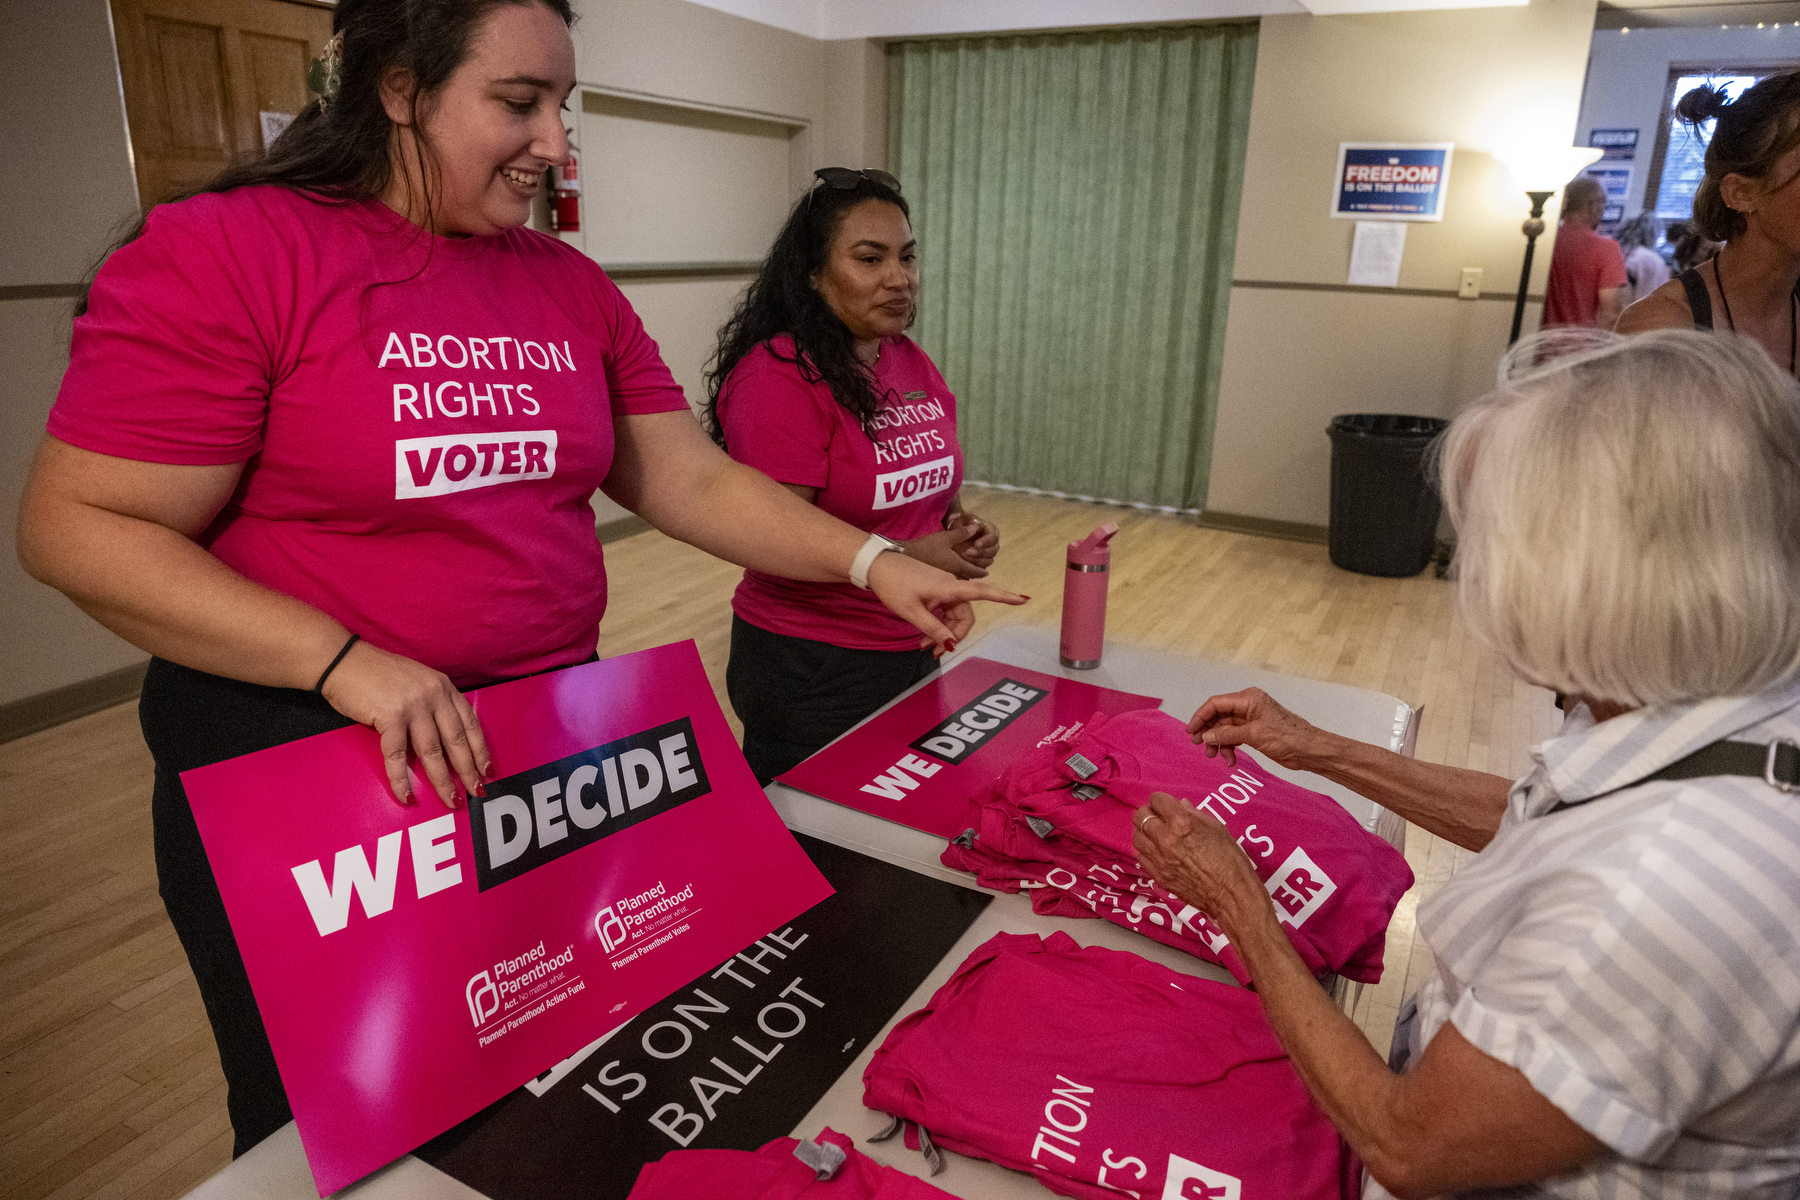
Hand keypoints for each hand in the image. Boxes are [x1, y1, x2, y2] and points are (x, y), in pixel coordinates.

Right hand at [319, 640, 491, 808]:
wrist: (344, 661)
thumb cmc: (378, 674)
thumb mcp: (418, 682)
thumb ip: (433, 704)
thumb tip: (445, 739)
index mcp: (444, 687)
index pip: (470, 723)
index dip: (480, 750)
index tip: (488, 771)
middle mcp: (434, 695)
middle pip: (457, 740)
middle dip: (468, 770)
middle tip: (476, 792)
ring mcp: (413, 705)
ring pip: (433, 751)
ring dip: (442, 780)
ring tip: (451, 800)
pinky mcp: (390, 716)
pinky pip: (398, 755)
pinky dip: (401, 778)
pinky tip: (406, 795)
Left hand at [864, 551, 1026, 654]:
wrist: (876, 565)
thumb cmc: (893, 585)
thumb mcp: (911, 611)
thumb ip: (932, 628)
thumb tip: (951, 644)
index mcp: (949, 588)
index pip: (983, 593)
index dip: (1004, 597)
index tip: (1023, 599)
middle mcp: (950, 585)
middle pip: (965, 615)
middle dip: (954, 636)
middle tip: (935, 653)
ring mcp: (943, 586)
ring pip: (953, 614)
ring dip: (943, 632)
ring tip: (924, 647)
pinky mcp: (934, 587)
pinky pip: (943, 609)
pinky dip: (936, 623)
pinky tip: (923, 636)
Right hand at [901, 525, 987, 577]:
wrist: (903, 557)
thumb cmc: (926, 547)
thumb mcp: (944, 537)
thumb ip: (962, 533)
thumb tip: (977, 527)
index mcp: (957, 566)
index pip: (975, 572)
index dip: (982, 572)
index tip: (987, 572)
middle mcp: (952, 576)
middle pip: (968, 578)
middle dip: (974, 575)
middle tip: (979, 571)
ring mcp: (943, 580)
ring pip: (959, 580)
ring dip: (964, 577)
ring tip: (967, 572)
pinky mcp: (935, 580)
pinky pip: (949, 581)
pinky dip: (954, 578)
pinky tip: (951, 573)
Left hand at [948, 511, 998, 572]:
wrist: (958, 532)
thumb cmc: (963, 523)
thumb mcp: (964, 519)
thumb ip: (970, 522)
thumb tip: (974, 526)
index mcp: (991, 531)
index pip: (992, 537)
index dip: (985, 542)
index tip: (976, 544)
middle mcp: (993, 543)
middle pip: (992, 551)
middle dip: (980, 553)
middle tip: (968, 553)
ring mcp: (989, 554)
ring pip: (988, 561)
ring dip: (977, 562)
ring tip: (964, 561)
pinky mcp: (983, 563)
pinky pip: (982, 569)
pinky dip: (974, 570)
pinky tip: (965, 569)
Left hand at [1132, 791, 1264, 927]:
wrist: (1231, 894)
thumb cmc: (1230, 858)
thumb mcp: (1217, 828)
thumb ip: (1194, 813)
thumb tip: (1180, 804)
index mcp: (1182, 822)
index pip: (1157, 800)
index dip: (1162, 800)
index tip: (1167, 805)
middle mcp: (1165, 838)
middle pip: (1140, 816)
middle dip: (1149, 812)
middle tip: (1159, 817)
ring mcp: (1159, 859)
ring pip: (1136, 836)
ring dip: (1145, 832)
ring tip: (1156, 834)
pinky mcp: (1157, 875)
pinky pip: (1141, 857)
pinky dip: (1146, 850)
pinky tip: (1158, 851)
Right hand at [1186, 687, 1326, 769]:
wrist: (1308, 750)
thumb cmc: (1286, 737)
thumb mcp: (1253, 734)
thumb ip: (1227, 734)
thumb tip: (1206, 736)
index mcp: (1248, 698)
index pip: (1216, 704)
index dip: (1201, 716)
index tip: (1191, 732)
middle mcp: (1247, 706)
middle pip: (1218, 717)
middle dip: (1209, 732)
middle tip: (1200, 747)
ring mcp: (1250, 719)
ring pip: (1225, 729)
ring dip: (1218, 743)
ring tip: (1214, 757)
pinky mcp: (1254, 732)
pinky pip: (1234, 737)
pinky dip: (1229, 748)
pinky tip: (1230, 760)